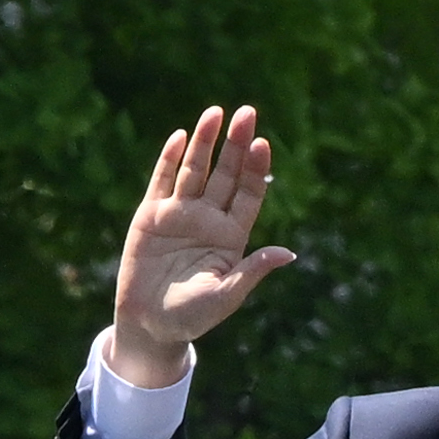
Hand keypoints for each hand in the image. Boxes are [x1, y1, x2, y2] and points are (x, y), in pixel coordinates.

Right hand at [94, 104, 289, 390]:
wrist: (150, 325)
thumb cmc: (192, 317)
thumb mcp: (225, 296)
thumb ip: (252, 271)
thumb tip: (288, 254)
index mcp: (231, 236)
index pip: (247, 194)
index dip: (255, 169)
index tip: (261, 145)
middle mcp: (208, 219)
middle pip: (225, 174)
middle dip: (235, 144)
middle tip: (247, 113)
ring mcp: (179, 214)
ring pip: (195, 170)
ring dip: (205, 142)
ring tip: (216, 113)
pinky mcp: (151, 215)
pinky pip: (162, 181)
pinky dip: (170, 159)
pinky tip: (180, 137)